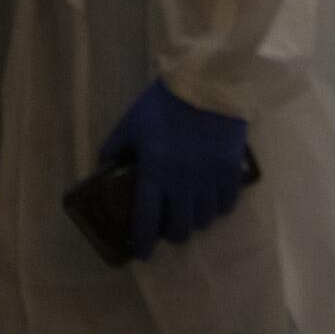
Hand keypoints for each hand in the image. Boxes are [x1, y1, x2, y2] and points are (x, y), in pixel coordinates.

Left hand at [99, 79, 250, 260]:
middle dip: (172, 234)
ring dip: (195, 222)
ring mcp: (209, 179)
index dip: (144, 242)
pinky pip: (226, 203)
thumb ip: (115, 147)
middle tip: (169, 228)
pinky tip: (213, 204)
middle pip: (179, 227)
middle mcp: (182, 184)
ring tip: (192, 215)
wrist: (207, 81)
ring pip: (204, 219)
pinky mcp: (230, 170)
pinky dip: (219, 209)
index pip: (147, 220)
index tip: (142, 253)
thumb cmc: (165, 103)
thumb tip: (104, 164)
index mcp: (154, 174)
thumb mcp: (132, 123)